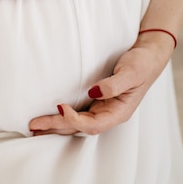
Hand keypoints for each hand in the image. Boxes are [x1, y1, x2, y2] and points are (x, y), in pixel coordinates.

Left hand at [28, 37, 173, 135]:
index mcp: (119, 112)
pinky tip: (48, 117)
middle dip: (56, 126)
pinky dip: (61, 117)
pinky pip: (77, 114)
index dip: (75, 119)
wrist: (149, 56)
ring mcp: (101, 109)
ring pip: (75, 123)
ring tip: (34, 127)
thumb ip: (114, 84)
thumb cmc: (142, 63)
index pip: (93, 124)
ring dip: (55, 125)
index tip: (60, 107)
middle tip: (33, 125)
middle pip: (79, 127)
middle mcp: (108, 115)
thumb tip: (94, 93)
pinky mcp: (96, 102)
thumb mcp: (132, 72)